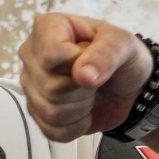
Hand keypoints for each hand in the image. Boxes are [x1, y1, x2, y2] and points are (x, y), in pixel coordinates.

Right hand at [17, 13, 152, 140]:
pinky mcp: (36, 111)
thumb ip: (106, 55)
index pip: (50, 55)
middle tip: (95, 80)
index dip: (76, 64)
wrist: (128, 86)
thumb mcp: (123, 45)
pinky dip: (76, 126)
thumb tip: (82, 74)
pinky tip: (84, 111)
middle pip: (50, 87)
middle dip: (83, 90)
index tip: (92, 59)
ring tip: (91, 94)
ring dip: (81, 109)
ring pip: (50, 111)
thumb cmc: (122, 56)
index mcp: (48, 27)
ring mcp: (30, 84)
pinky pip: (52, 130)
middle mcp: (32, 55)